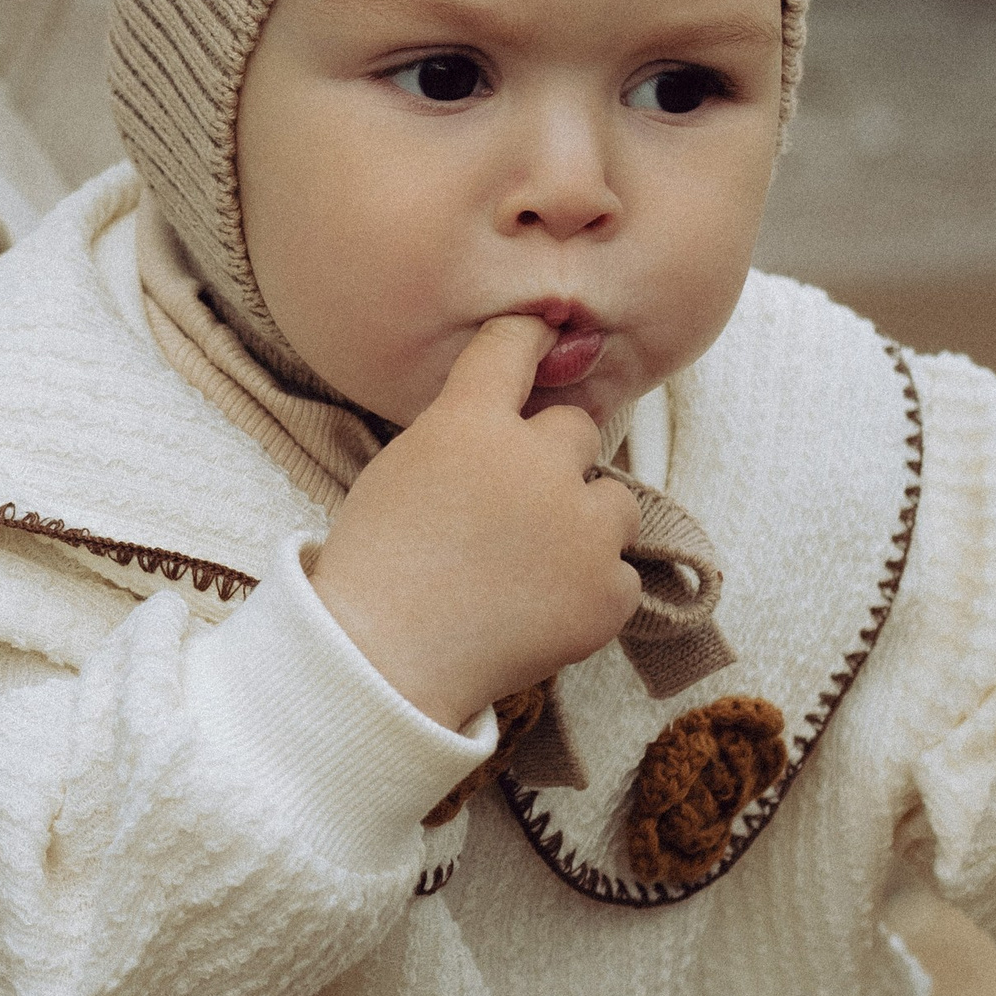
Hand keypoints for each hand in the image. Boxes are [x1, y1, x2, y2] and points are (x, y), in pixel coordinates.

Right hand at [308, 317, 643, 730]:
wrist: (383, 663)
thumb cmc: (375, 568)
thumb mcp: (400, 469)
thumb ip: (461, 434)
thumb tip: (508, 427)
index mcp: (471, 423)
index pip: (515, 345)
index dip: (531, 336)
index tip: (544, 333)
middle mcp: (537, 462)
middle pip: (577, 431)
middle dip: (555, 462)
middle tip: (515, 511)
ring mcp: (580, 529)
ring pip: (617, 502)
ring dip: (587, 525)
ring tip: (535, 566)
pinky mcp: (607, 592)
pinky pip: (620, 577)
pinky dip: (590, 593)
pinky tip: (540, 612)